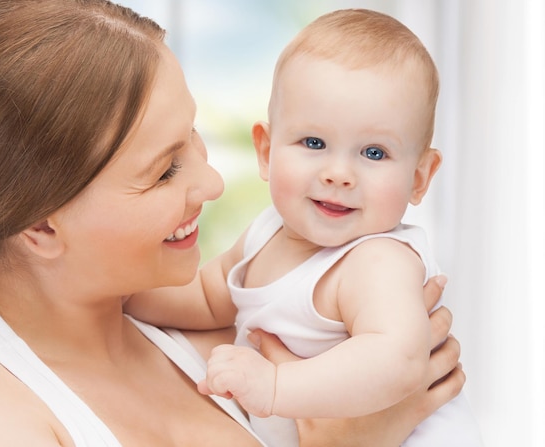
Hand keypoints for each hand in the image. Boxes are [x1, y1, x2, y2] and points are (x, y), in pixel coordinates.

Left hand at [197, 344, 276, 416]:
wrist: (283, 392)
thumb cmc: (265, 389)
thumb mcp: (240, 380)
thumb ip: (220, 379)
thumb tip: (200, 385)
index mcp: (240, 352)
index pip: (216, 354)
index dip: (219, 370)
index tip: (230, 382)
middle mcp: (238, 354)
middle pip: (211, 363)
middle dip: (216, 379)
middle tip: (233, 389)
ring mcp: (238, 363)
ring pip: (211, 372)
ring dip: (218, 386)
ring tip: (233, 392)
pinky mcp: (237, 376)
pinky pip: (216, 380)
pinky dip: (220, 390)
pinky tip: (233, 395)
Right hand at [255, 275, 464, 446]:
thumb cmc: (327, 425)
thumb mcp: (299, 382)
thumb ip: (276, 355)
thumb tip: (254, 331)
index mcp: (378, 358)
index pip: (410, 314)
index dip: (421, 291)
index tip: (423, 276)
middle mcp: (406, 371)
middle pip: (437, 326)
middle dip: (436, 306)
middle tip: (436, 285)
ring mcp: (419, 390)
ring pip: (449, 351)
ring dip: (447, 334)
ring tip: (444, 318)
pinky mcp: (424, 409)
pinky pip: (453, 384)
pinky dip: (455, 369)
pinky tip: (450, 361)